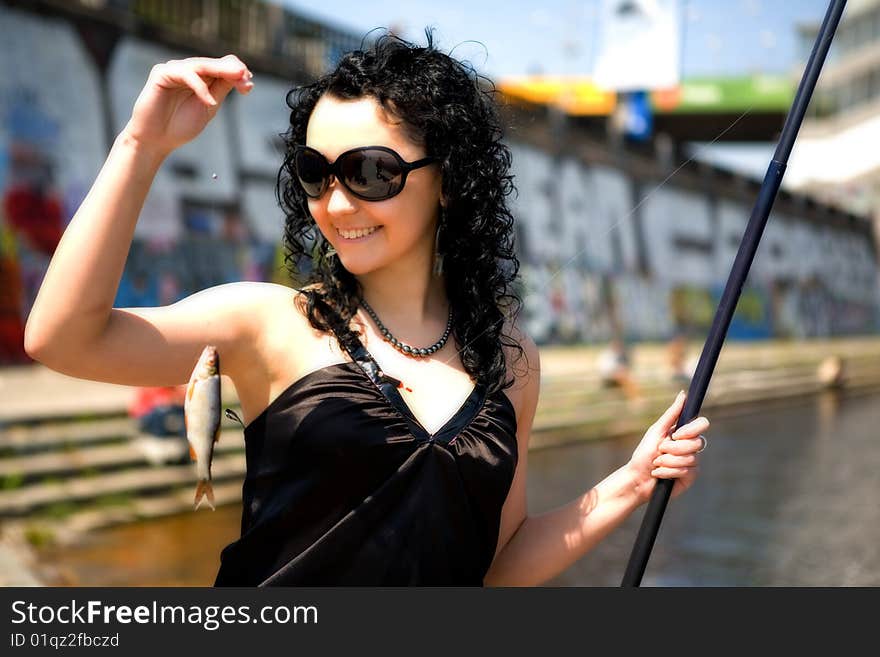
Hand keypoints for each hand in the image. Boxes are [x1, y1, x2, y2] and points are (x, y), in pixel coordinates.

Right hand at [123, 55, 253, 156]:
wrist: (157, 140)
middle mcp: (189, 70)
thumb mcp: (209, 107)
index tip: (249, 86)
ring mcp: (175, 70)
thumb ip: (221, 90)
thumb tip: (243, 75)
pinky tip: (209, 101)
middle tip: (246, 76)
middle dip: (232, 70)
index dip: (237, 73)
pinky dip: (199, 87)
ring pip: (201, 65)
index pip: (223, 67)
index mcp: (202, 78)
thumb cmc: (181, 125)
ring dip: (221, 72)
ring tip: (237, 80)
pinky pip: (184, 74)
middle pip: (214, 64)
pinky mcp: (161, 73)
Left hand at [626, 390, 707, 503]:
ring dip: (668, 461)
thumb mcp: (656, 431)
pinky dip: (668, 472)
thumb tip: (684, 394)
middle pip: (698, 442)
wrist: (637, 478)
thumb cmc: (644, 453)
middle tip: (660, 451)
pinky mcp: (690, 477)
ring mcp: (692, 462)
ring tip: (656, 463)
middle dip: (674, 448)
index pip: (702, 424)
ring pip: (690, 458)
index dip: (691, 430)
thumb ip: (672, 414)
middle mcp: (691, 446)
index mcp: (683, 433)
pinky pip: (686, 471)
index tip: (676, 435)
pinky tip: (658, 474)